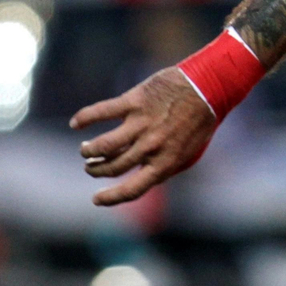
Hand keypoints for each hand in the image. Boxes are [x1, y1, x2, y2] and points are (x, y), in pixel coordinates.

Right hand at [69, 67, 215, 205]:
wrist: (210, 86)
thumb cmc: (200, 121)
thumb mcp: (190, 152)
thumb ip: (166, 166)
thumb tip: (142, 179)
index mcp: (166, 162)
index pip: (132, 189)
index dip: (111, 198)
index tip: (96, 199)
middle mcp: (151, 147)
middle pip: (112, 167)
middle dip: (97, 170)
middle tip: (92, 166)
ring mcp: (142, 124)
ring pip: (103, 145)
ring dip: (89, 151)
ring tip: (86, 150)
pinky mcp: (134, 101)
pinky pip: (101, 112)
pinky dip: (84, 118)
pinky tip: (76, 123)